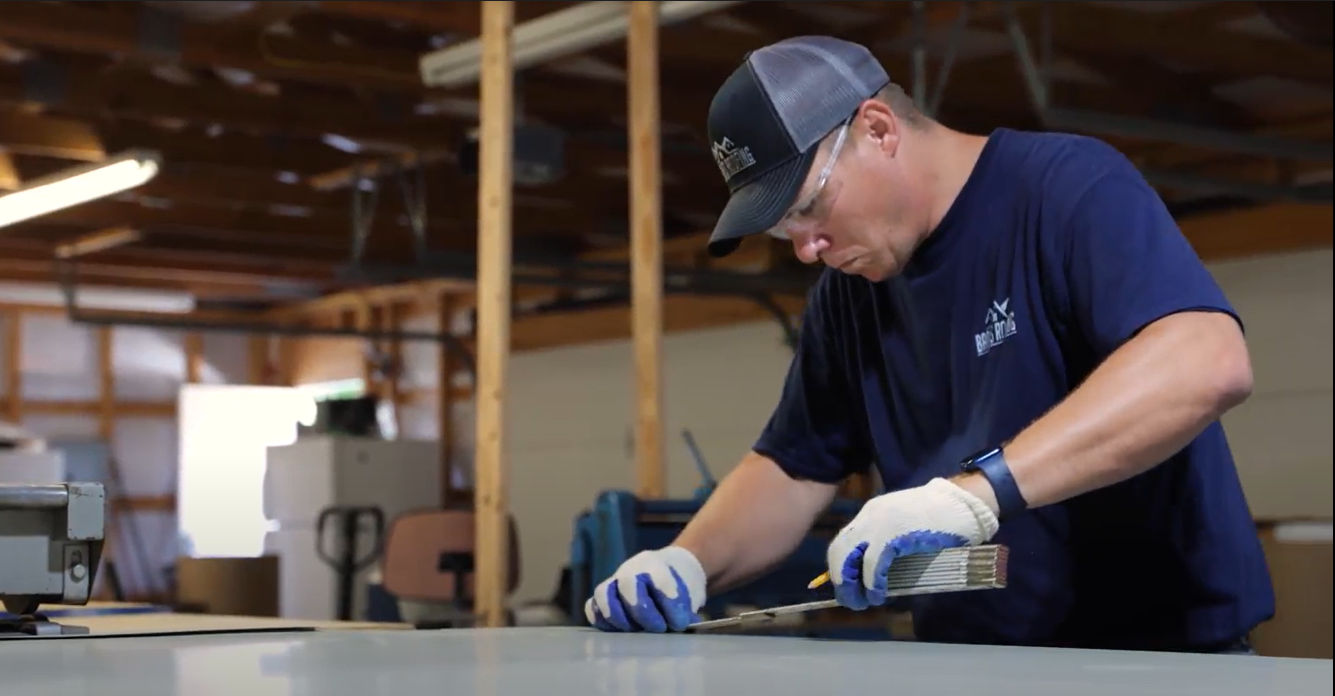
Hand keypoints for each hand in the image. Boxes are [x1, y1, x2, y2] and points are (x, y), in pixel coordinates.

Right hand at [584, 546, 706, 632]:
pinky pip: (592, 605)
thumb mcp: (690, 592)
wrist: (673, 567)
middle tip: (658, 628)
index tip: (680, 623)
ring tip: (633, 630)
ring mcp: (615, 580)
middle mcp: (632, 569)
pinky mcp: (605, 595)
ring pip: (604, 593)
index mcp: (657, 564)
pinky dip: (600, 619)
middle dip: (643, 611)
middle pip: (629, 585)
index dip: (670, 604)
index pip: (660, 580)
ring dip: (617, 616)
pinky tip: (615, 630)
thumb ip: (684, 609)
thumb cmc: (681, 584)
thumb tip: (680, 626)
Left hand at [827, 477, 999, 609]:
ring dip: (852, 585)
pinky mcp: (894, 536)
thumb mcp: (905, 524)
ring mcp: (880, 525)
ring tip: (863, 602)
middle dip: (841, 580)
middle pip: (838, 551)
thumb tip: (876, 573)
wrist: (965, 501)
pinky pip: (874, 564)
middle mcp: (869, 517)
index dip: (840, 568)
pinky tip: (878, 594)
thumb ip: (888, 542)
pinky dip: (872, 582)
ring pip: (848, 558)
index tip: (847, 587)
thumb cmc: (941, 516)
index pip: (842, 542)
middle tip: (851, 600)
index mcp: (871, 512)